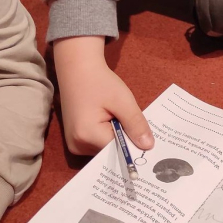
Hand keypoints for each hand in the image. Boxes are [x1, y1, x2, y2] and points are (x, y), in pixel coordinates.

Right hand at [53, 37, 153, 155]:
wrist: (78, 70)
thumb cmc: (100, 81)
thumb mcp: (123, 100)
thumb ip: (136, 124)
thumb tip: (149, 147)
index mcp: (86, 135)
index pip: (117, 150)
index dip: (133, 144)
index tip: (146, 139)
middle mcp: (77, 145)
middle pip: (110, 152)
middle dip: (124, 140)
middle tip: (132, 123)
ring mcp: (74, 144)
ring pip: (104, 149)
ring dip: (115, 138)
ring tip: (118, 118)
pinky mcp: (75, 140)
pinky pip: (97, 144)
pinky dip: (106, 135)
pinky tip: (110, 121)